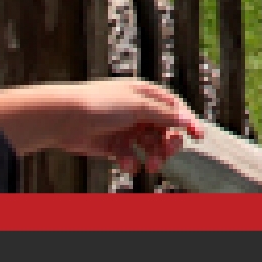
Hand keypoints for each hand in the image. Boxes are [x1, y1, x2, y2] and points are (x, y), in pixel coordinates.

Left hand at [0, 79, 203, 172]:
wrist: (64, 118)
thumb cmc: (99, 104)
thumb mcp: (137, 106)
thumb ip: (163, 114)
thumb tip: (186, 119)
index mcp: (145, 94)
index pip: (173, 107)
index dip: (187, 120)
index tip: (198, 136)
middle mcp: (137, 110)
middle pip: (164, 129)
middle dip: (168, 143)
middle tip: (168, 154)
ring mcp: (125, 128)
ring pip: (148, 145)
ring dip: (152, 156)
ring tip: (150, 167)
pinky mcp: (113, 145)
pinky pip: (130, 155)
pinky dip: (131, 161)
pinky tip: (126, 164)